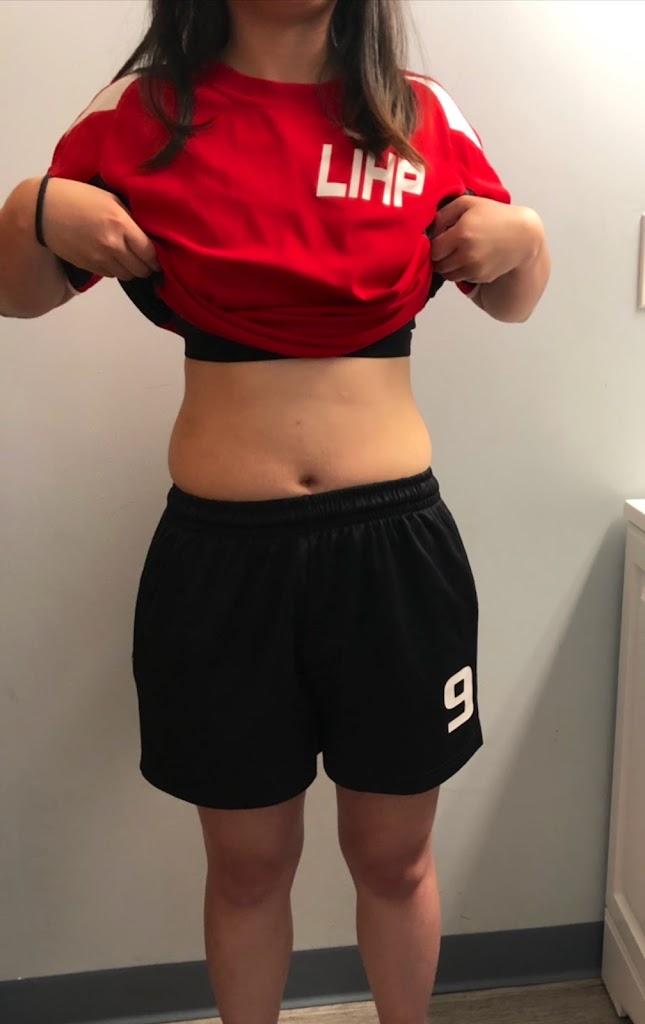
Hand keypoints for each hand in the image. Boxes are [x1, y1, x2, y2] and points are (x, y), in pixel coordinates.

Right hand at [42, 177, 159, 280]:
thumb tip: (148, 236)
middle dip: (146, 267)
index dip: (156, 258)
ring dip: (131, 270)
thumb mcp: (111, 200)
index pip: (149, 252)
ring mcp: (100, 258)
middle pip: (140, 269)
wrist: (44, 210)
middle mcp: (112, 245)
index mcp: (121, 224)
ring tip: (129, 259)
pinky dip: (116, 270)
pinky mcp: (89, 266)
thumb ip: (131, 219)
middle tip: (146, 261)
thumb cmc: (79, 198)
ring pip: (127, 275)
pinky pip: (111, 275)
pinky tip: (112, 258)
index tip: (158, 258)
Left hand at [430, 195, 543, 284]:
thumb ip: (443, 213)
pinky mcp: (481, 277)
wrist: (522, 236)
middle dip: (440, 257)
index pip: (433, 249)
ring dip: (448, 266)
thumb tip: (428, 230)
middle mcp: (467, 254)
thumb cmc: (494, 215)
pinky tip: (470, 257)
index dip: (433, 245)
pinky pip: (461, 277)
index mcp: (461, 234)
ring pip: (447, 275)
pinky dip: (461, 270)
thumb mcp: (468, 203)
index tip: (439, 239)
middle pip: (439, 265)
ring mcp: (474, 268)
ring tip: (458, 252)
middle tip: (447, 247)